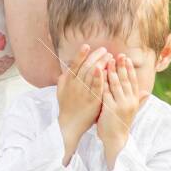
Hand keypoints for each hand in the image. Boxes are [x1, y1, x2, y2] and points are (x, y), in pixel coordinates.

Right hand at [56, 45, 108, 163]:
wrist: (69, 125)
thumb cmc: (66, 107)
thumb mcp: (61, 92)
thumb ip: (63, 80)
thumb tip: (67, 70)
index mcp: (68, 82)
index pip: (75, 65)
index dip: (80, 55)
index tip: (87, 46)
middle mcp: (75, 85)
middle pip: (86, 67)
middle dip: (95, 56)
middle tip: (104, 50)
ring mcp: (84, 93)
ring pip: (92, 74)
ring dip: (101, 63)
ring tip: (109, 56)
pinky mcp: (92, 100)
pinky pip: (97, 87)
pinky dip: (100, 77)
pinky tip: (105, 70)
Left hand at [97, 55, 148, 166]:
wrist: (115, 140)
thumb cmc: (120, 123)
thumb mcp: (130, 110)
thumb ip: (137, 100)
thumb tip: (147, 92)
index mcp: (134, 101)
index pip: (133, 81)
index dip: (130, 69)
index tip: (126, 58)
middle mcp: (129, 102)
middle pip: (126, 80)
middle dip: (122, 66)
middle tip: (119, 55)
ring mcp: (121, 105)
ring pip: (117, 84)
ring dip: (113, 71)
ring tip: (109, 60)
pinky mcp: (110, 109)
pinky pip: (106, 92)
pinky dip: (103, 82)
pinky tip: (99, 74)